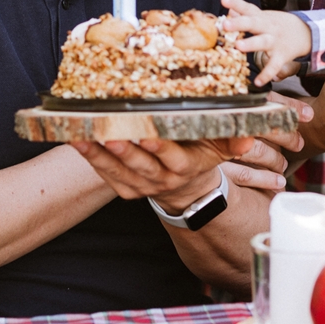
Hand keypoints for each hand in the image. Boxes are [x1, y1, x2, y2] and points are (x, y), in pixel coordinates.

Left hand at [71, 136, 253, 212]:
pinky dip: (90, 157)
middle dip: (125, 151)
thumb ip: (232, 140)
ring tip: (83, 135)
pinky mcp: (123, 187)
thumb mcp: (220, 149)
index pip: (173, 159)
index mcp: (184, 167)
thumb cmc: (200, 156)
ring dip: (99, 154)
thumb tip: (247, 135)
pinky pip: (104, 173)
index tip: (148, 134)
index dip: (161, 148)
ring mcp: (140, 185)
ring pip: (117, 170)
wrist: (187, 189)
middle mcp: (161, 179)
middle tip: (110, 136)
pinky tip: (77, 139)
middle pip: (141, 165)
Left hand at [221, 0, 311, 84]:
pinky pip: (274, 65)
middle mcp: (268, 27)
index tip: (223, 0)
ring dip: (251, 44)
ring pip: (262, 42)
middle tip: (225, 24)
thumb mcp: (263, 16)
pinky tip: (258, 82)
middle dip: (239, 23)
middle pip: (253, 23)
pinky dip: (266, 74)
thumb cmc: (278, 25)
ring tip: (238, 46)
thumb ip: (246, 14)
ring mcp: (275, 41)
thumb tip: (230, 10)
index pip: (247, 8)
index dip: (235, 3)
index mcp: (261, 17)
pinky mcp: (282, 55)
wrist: (305, 32)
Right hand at [221, 91, 313, 190]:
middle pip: (263, 125)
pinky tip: (279, 182)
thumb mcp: (237, 106)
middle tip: (299, 143)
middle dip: (286, 136)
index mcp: (233, 100)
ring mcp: (217, 142)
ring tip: (284, 165)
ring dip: (276, 160)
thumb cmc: (216, 119)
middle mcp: (224, 118)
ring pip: (256, 151)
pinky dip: (266, 180)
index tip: (309, 115)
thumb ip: (270, 105)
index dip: (290, 106)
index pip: (267, 99)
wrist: (178, 138)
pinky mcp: (214, 165)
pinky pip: (245, 175)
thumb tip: (309, 114)